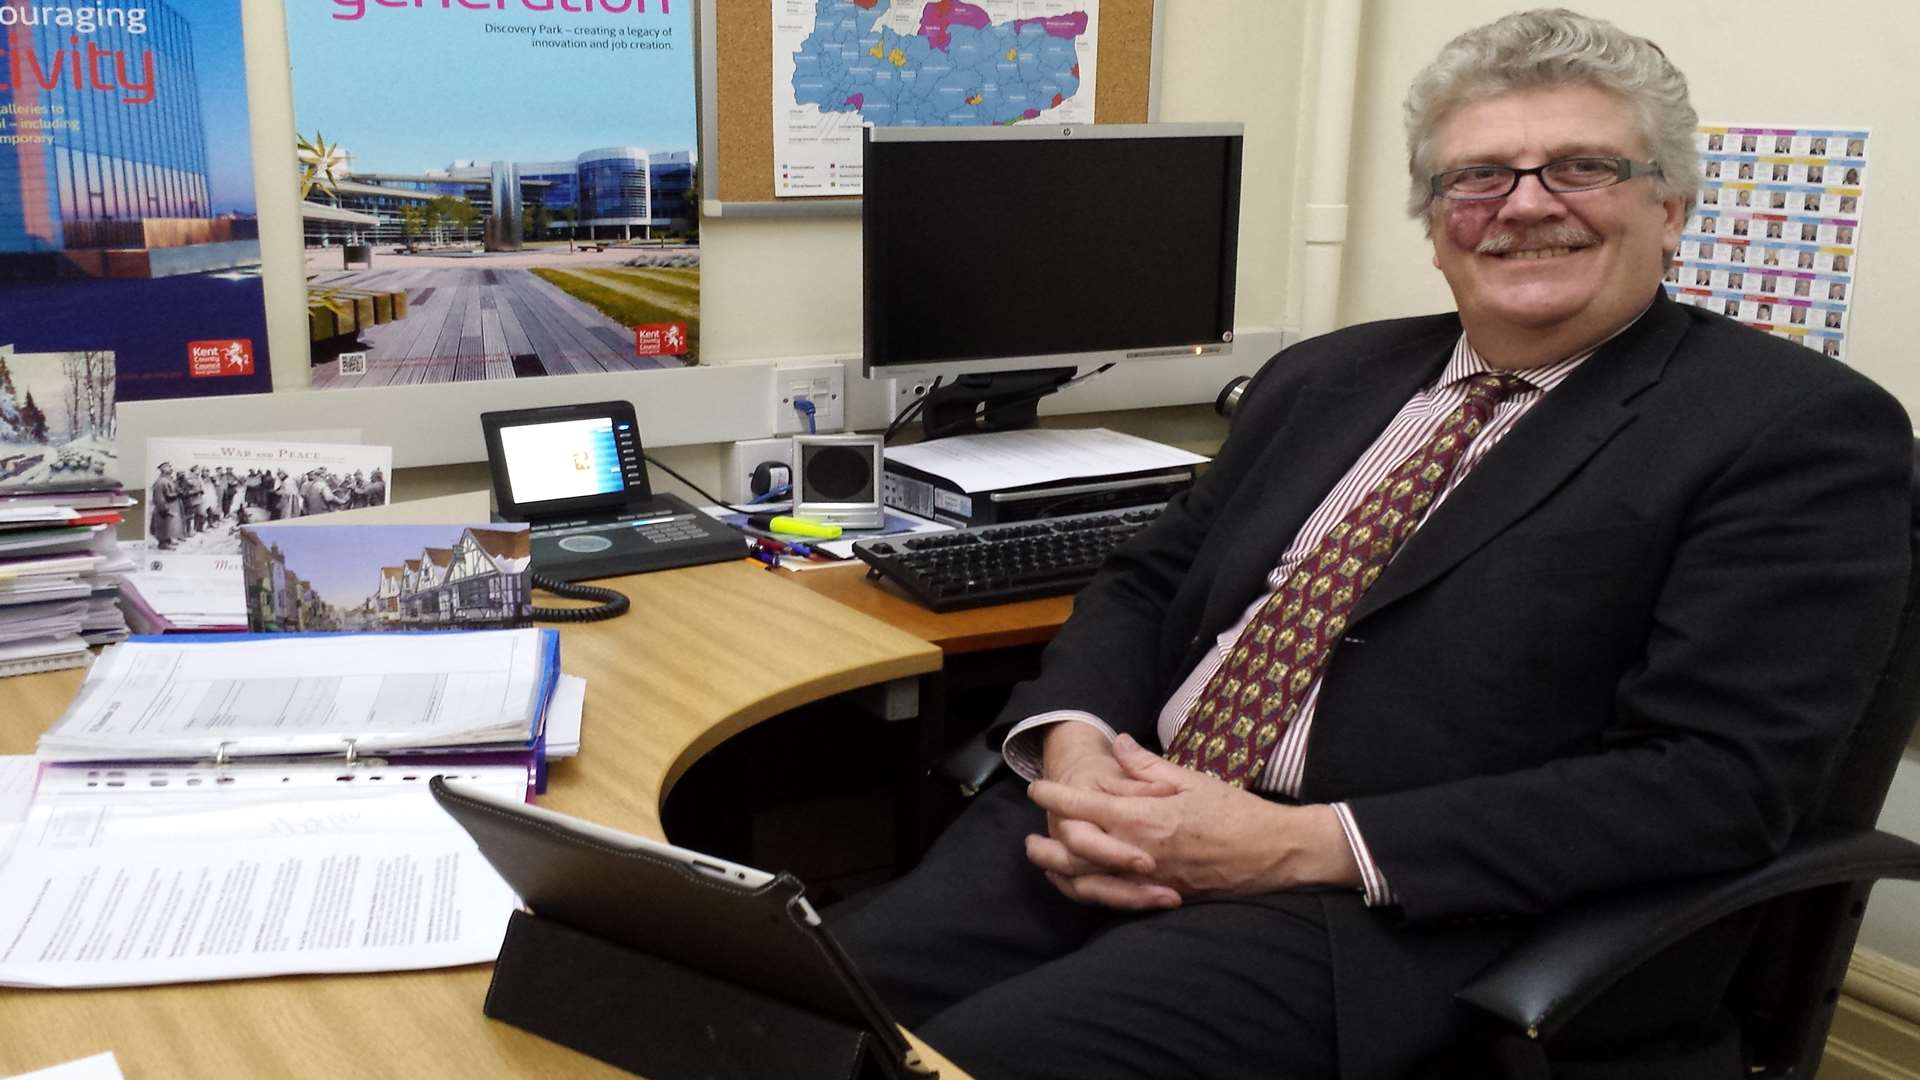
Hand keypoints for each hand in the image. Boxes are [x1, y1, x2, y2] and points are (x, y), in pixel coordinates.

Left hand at [1026, 734, 1360, 907]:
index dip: (1056, 797)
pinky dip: (1093, 893)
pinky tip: (1083, 886)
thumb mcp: (1191, 779)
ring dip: (1062, 874)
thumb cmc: (1235, 811)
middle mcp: (1141, 851)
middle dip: (1047, 846)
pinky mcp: (1162, 896)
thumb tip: (1117, 743)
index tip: (1037, 789)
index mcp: (1145, 817)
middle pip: (1077, 853)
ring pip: (1092, 882)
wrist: (1273, 853)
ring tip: (1045, 865)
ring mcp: (1150, 878)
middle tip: (1027, 840)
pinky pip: (1116, 899)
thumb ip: (1147, 765)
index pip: (1085, 807)